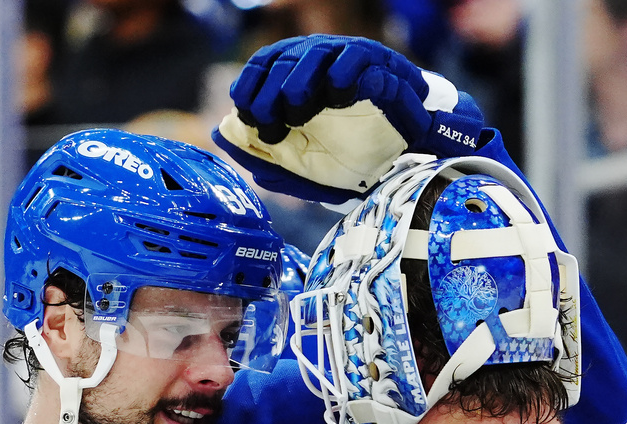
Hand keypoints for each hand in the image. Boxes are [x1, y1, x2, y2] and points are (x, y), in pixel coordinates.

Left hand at [213, 35, 484, 203]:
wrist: (407, 161)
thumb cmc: (352, 160)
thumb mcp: (301, 168)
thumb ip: (261, 154)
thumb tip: (219, 136)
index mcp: (299, 80)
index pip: (263, 65)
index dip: (249, 85)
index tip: (246, 114)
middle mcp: (321, 65)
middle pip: (284, 59)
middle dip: (269, 92)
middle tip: (271, 123)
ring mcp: (350, 61)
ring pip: (315, 53)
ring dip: (299, 81)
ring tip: (298, 110)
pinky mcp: (380, 65)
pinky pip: (355, 57)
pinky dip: (340, 74)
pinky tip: (334, 97)